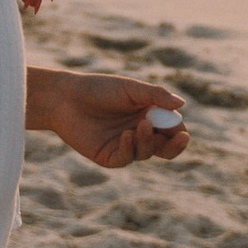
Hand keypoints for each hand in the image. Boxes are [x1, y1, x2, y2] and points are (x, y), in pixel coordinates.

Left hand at [26, 66, 187, 168]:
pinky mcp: (109, 156)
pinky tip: (125, 135)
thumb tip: (181, 104)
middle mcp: (140, 132)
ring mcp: (125, 146)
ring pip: (147, 152)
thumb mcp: (130, 89)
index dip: (179, 133)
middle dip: (175, 146)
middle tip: (180, 138)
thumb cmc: (99, 89)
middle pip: (166, 148)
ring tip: (141, 125)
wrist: (66, 98)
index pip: (173, 129)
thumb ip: (155, 96)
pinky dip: (130, 148)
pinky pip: (126, 158)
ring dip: (149, 141)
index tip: (181, 131)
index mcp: (149, 115)